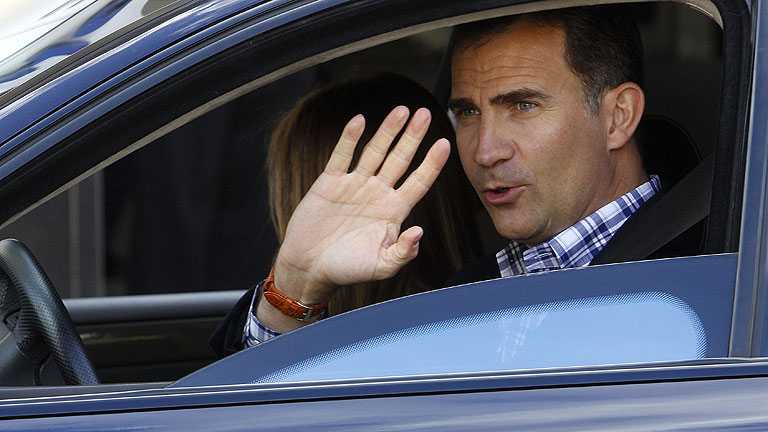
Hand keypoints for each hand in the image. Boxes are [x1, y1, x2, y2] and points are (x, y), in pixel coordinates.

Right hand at [258, 106, 449, 330]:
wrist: (310, 268)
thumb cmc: (348, 270)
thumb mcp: (382, 267)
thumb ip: (403, 252)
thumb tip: (419, 231)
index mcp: (393, 211)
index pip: (419, 182)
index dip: (432, 163)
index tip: (444, 144)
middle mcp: (378, 193)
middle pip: (400, 159)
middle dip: (413, 137)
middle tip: (426, 114)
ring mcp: (355, 185)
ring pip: (375, 152)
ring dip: (388, 131)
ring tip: (401, 110)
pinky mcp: (330, 182)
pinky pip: (342, 155)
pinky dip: (350, 138)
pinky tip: (360, 121)